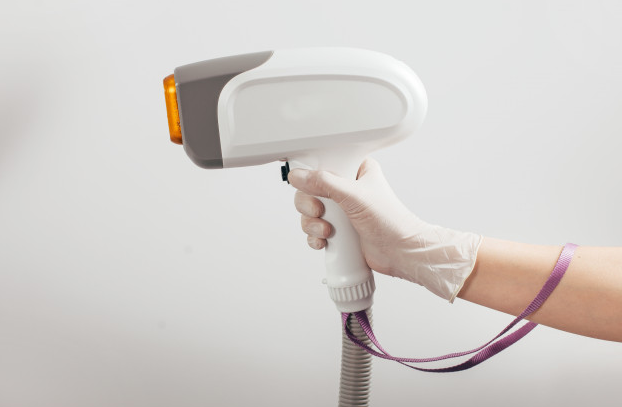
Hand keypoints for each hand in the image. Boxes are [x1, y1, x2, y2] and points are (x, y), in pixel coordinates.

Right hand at [288, 158, 481, 301]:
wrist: (400, 252)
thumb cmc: (390, 221)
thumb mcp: (354, 195)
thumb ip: (324, 183)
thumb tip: (299, 175)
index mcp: (355, 170)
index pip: (323, 163)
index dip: (311, 173)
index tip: (307, 184)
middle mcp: (345, 188)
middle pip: (310, 189)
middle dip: (309, 204)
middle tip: (319, 211)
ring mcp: (340, 210)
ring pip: (309, 211)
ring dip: (312, 223)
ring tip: (327, 230)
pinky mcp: (337, 229)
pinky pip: (314, 229)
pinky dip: (315, 236)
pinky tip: (325, 240)